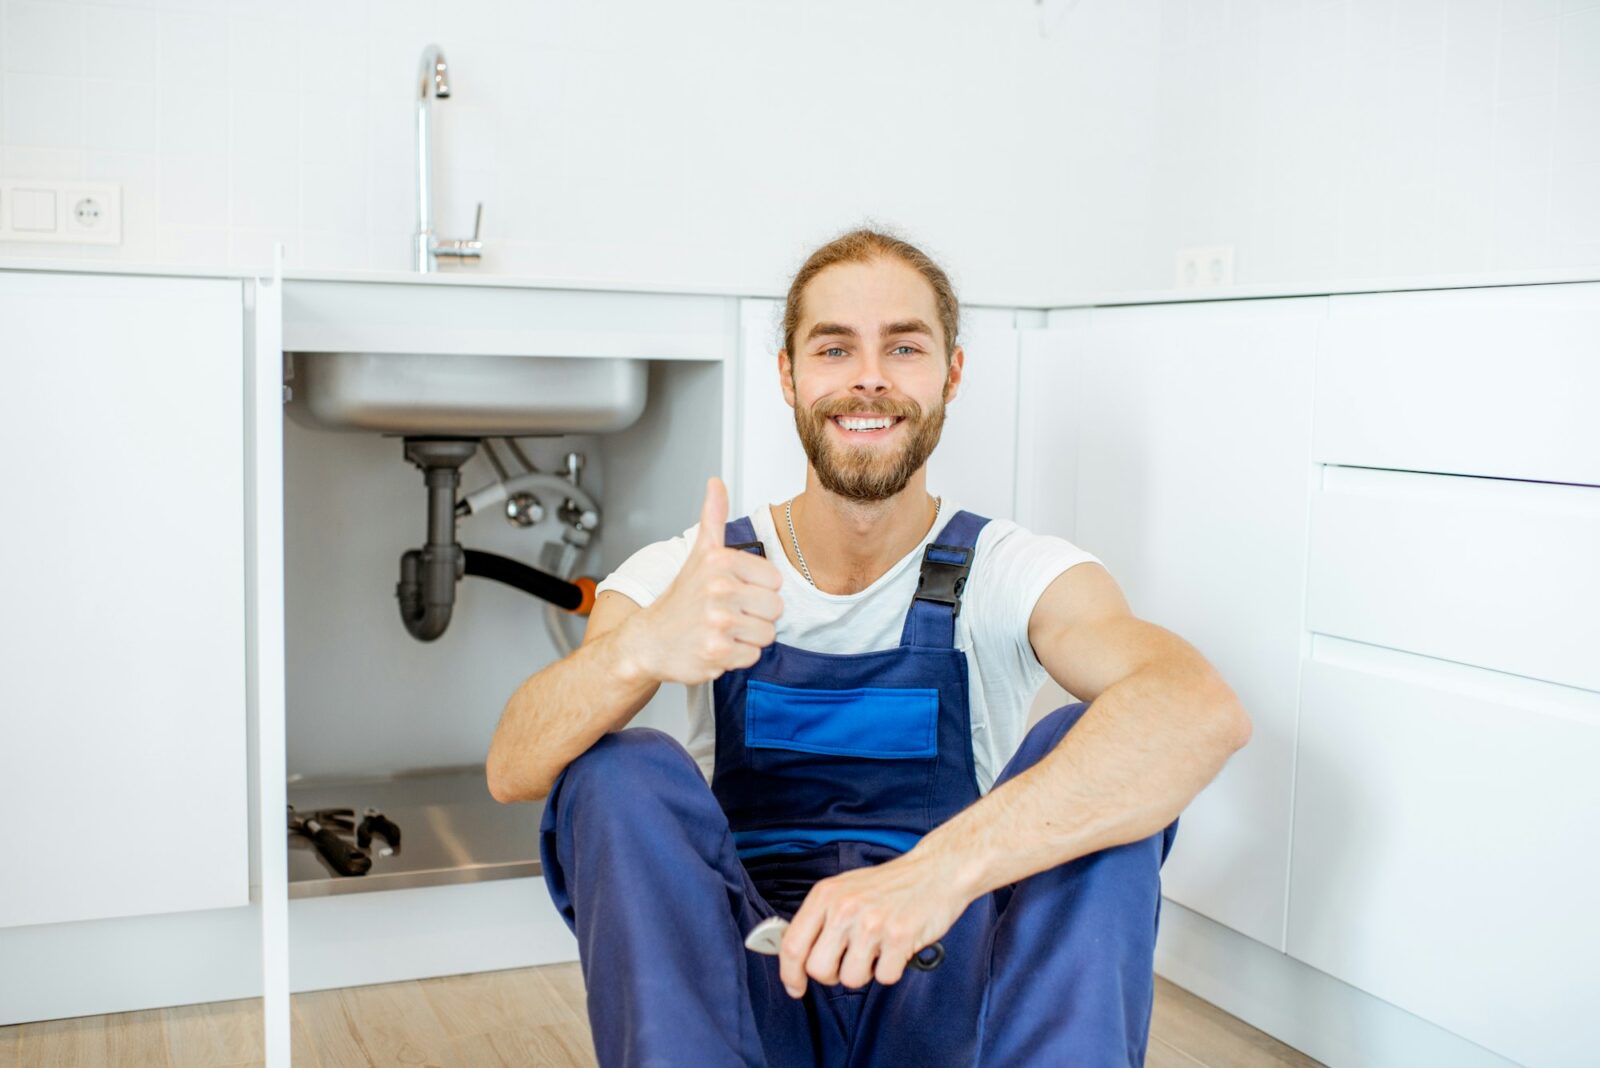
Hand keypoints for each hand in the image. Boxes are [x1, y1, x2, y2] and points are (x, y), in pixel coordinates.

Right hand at [628, 476, 784, 685]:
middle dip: (756, 615)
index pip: (775, 581)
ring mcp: (718, 622)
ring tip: (723, 630)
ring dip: (748, 637)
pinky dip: (738, 656)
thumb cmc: (680, 600)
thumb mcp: (698, 554)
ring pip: (767, 633)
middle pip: (776, 608)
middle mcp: (719, 589)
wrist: (648, 642)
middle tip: (728, 614)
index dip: (758, 590)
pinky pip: (753, 656)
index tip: (734, 592)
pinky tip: (717, 647)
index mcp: (721, 562)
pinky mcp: (717, 652)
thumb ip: (712, 517)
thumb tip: (716, 483)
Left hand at [778, 851, 968, 996]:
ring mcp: (871, 923)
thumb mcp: (845, 889)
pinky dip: (891, 970)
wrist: (935, 871)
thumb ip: (820, 918)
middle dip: (833, 975)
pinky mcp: (899, 937)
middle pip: (817, 969)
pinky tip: (897, 948)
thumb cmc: (890, 885)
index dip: (790, 973)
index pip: (792, 944)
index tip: (795, 987)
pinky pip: (884, 978)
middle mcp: (844, 908)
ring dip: (866, 973)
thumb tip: (794, 956)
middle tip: (850, 962)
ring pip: (850, 979)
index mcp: (825, 895)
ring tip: (878, 950)